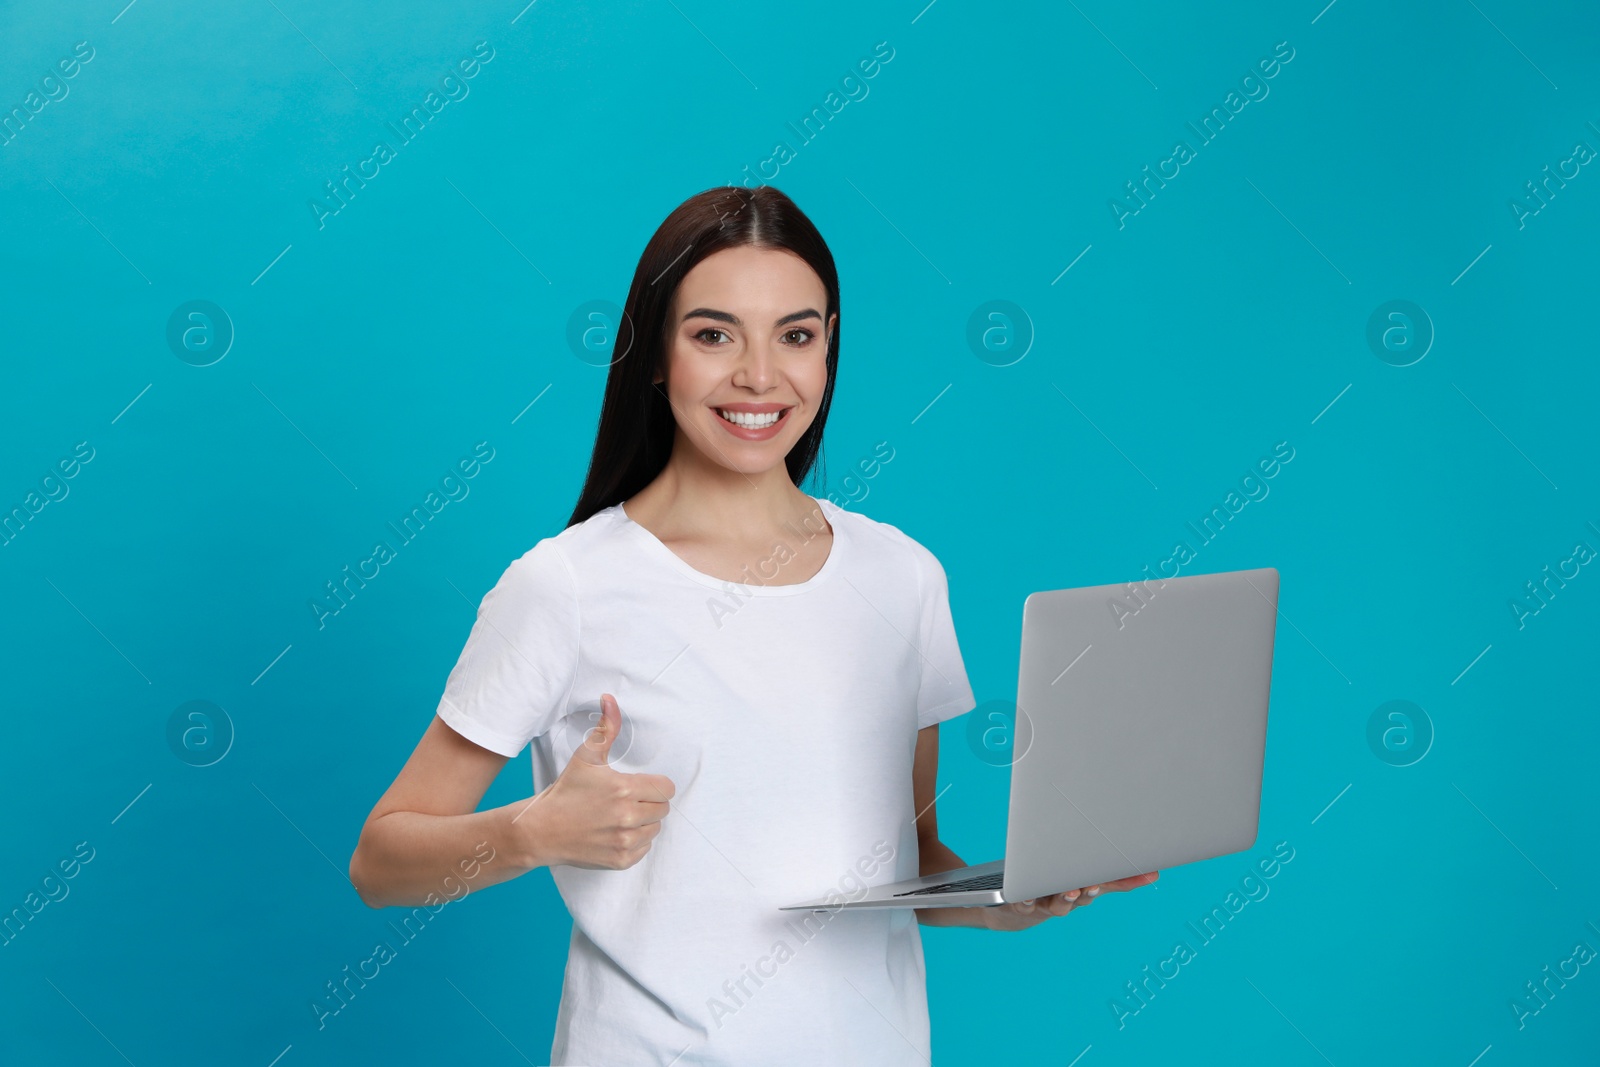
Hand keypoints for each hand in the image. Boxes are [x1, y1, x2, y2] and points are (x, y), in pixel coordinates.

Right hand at [519, 693, 675, 869]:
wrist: (542, 830)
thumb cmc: (566, 792)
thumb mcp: (586, 757)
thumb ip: (605, 729)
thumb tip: (610, 700)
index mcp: (624, 789)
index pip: (667, 788)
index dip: (655, 785)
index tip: (638, 785)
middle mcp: (628, 818)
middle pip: (662, 809)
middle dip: (648, 803)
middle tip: (626, 800)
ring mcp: (625, 841)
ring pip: (655, 829)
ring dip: (643, 823)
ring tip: (619, 816)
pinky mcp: (621, 860)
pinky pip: (645, 849)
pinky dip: (635, 842)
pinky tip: (616, 832)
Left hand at [981, 871, 1159, 931]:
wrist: (1011, 907)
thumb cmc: (1052, 888)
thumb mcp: (1082, 879)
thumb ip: (1111, 878)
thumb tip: (1152, 871)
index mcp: (1081, 888)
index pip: (1107, 884)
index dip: (1126, 880)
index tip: (1148, 873)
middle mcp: (1066, 899)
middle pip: (1083, 897)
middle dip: (1090, 891)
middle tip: (1096, 884)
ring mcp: (1044, 904)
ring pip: (1058, 905)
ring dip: (1065, 898)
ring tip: (1070, 891)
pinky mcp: (1020, 905)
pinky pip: (1023, 905)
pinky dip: (1024, 901)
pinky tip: (1026, 896)